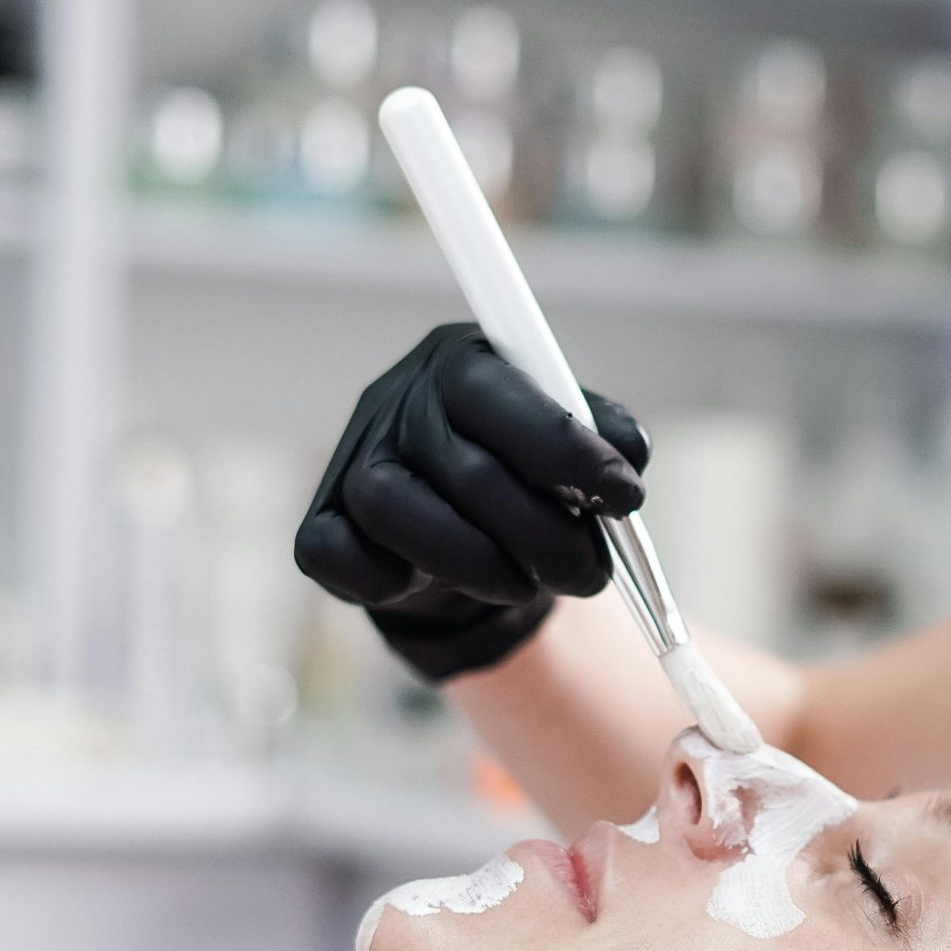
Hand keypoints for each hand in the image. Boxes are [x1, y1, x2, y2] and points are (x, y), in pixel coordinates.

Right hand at [295, 323, 650, 680]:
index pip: (500, 395)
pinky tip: (434, 585)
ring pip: (397, 512)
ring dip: (480, 564)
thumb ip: (606, 436)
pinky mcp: (320, 527)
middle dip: (545, 536)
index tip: (625, 498)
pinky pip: (336, 555)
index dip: (567, 452)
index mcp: (459, 364)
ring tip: (527, 586)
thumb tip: (629, 452)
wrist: (460, 538)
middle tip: (591, 573)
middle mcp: (395, 403)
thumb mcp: (572, 445)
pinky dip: (389, 580)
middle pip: (465, 470)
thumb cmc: (520, 476)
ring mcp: (351, 464)